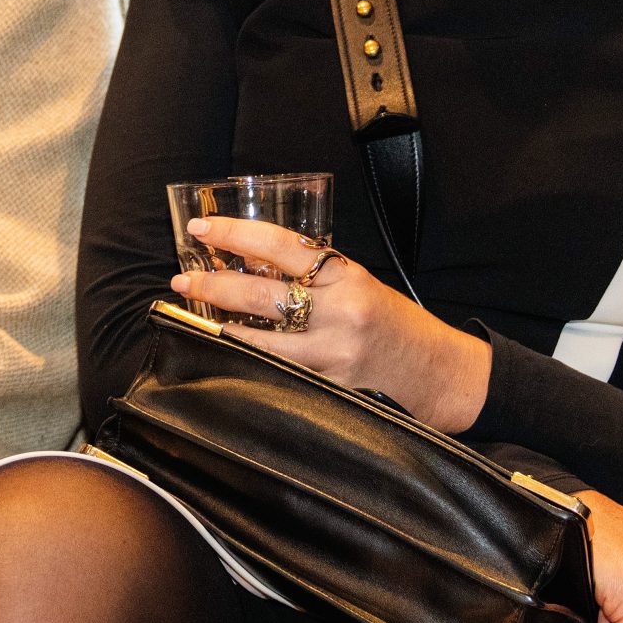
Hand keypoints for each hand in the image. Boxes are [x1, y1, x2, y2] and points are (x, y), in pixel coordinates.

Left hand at [171, 215, 491, 431]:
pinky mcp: (331, 393)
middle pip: (260, 295)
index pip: (281, 246)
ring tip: (194, 318)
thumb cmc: (395, 325)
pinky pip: (277, 377)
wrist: (441, 375)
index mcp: (347, 276)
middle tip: (182, 281)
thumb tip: (248, 263)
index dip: (235, 235)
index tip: (200, 229)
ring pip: (259, 344)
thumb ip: (314, 276)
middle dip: (212, 286)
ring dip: (220, 330)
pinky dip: (248, 365)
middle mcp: (340, 313)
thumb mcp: (360, 285)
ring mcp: (334, 357)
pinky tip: (226, 358)